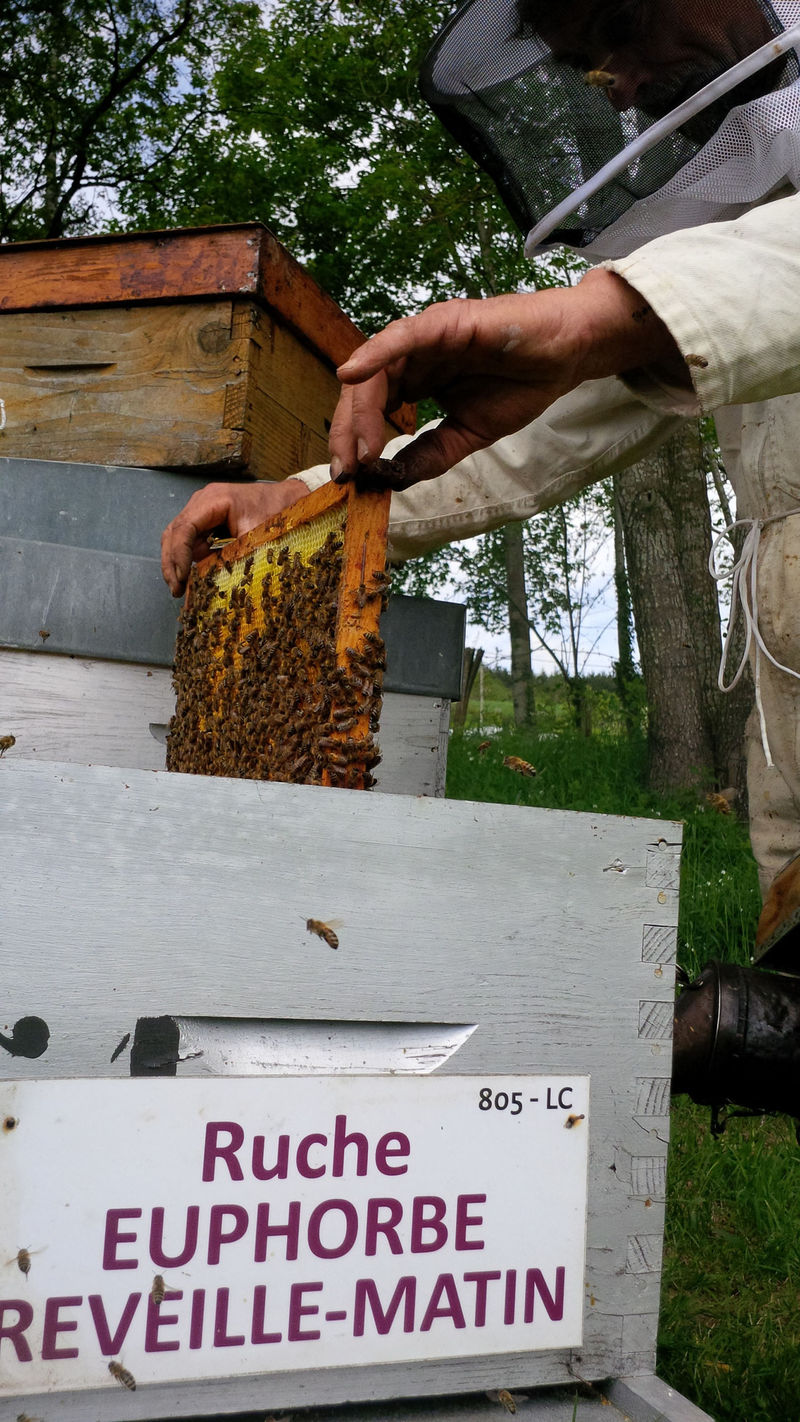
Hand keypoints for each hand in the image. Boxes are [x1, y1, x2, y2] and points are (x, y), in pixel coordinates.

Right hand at [161, 479, 306, 595]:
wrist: (291, 501)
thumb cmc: (278, 513)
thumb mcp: (257, 538)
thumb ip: (232, 557)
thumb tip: (210, 583)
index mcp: (213, 500)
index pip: (184, 528)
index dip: (178, 555)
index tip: (181, 579)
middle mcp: (202, 502)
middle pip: (174, 533)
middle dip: (172, 563)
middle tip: (176, 590)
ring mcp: (203, 510)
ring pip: (178, 538)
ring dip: (178, 563)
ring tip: (182, 588)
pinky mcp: (208, 521)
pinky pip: (191, 540)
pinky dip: (189, 559)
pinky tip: (192, 577)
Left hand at [329, 271, 685, 488]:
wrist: (566, 354)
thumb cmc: (522, 383)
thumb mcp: (467, 434)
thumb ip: (429, 454)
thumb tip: (392, 480)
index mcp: (416, 380)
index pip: (372, 410)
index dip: (355, 441)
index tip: (352, 477)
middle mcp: (413, 357)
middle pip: (362, 392)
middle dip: (348, 432)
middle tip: (348, 470)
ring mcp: (425, 337)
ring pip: (376, 369)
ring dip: (360, 410)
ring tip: (362, 448)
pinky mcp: (444, 322)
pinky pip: (400, 338)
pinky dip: (374, 354)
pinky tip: (353, 375)